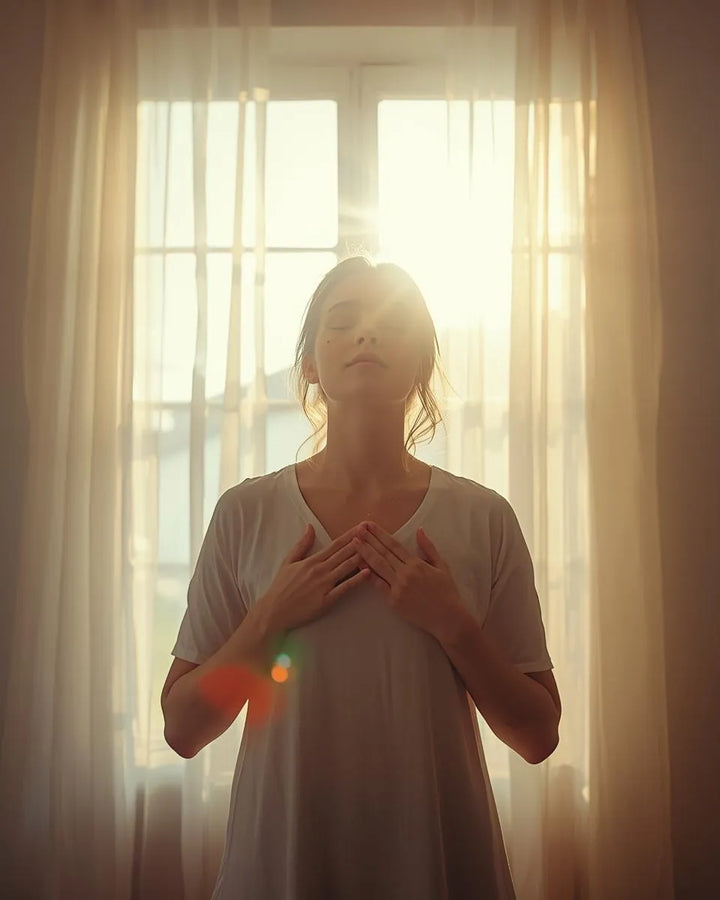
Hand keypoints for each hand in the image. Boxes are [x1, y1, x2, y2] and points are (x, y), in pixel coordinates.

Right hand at [258, 523, 369, 634]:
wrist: (274, 611)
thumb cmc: (281, 586)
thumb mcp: (288, 561)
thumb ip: (302, 545)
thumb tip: (310, 527)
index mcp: (312, 560)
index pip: (335, 545)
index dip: (350, 535)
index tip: (361, 527)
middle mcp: (320, 570)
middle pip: (344, 553)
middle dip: (360, 542)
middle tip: (373, 532)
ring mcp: (324, 585)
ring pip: (346, 567)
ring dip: (361, 557)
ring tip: (375, 548)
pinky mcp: (326, 600)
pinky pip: (344, 588)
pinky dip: (357, 580)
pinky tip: (368, 573)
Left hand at [352, 522, 464, 638]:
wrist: (447, 618)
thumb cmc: (447, 592)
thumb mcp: (442, 566)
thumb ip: (429, 548)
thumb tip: (419, 530)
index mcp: (417, 564)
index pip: (394, 545)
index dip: (380, 534)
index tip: (370, 525)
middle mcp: (406, 574)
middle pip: (383, 553)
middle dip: (369, 539)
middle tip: (358, 528)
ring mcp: (398, 587)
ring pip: (378, 566)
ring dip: (365, 552)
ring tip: (354, 542)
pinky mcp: (393, 601)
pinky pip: (378, 585)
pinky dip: (368, 574)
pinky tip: (359, 565)